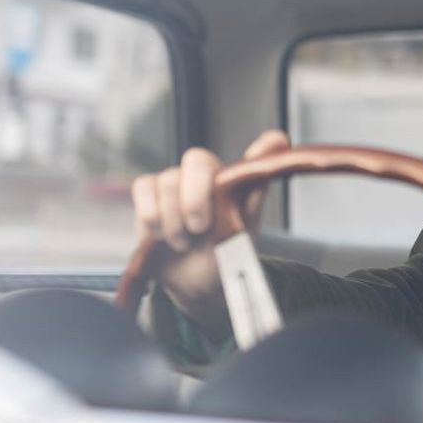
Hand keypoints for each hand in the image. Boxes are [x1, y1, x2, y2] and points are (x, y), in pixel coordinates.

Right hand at [131, 130, 290, 324]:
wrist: (195, 284)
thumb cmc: (224, 253)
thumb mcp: (246, 226)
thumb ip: (255, 187)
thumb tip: (279, 138)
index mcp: (227, 177)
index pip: (234, 152)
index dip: (230, 157)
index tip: (231, 189)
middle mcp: (200, 174)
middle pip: (196, 159)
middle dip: (196, 197)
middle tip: (200, 228)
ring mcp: (172, 182)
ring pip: (167, 181)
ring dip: (174, 220)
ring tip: (183, 243)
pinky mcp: (147, 195)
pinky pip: (143, 188)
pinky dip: (152, 214)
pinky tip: (160, 235)